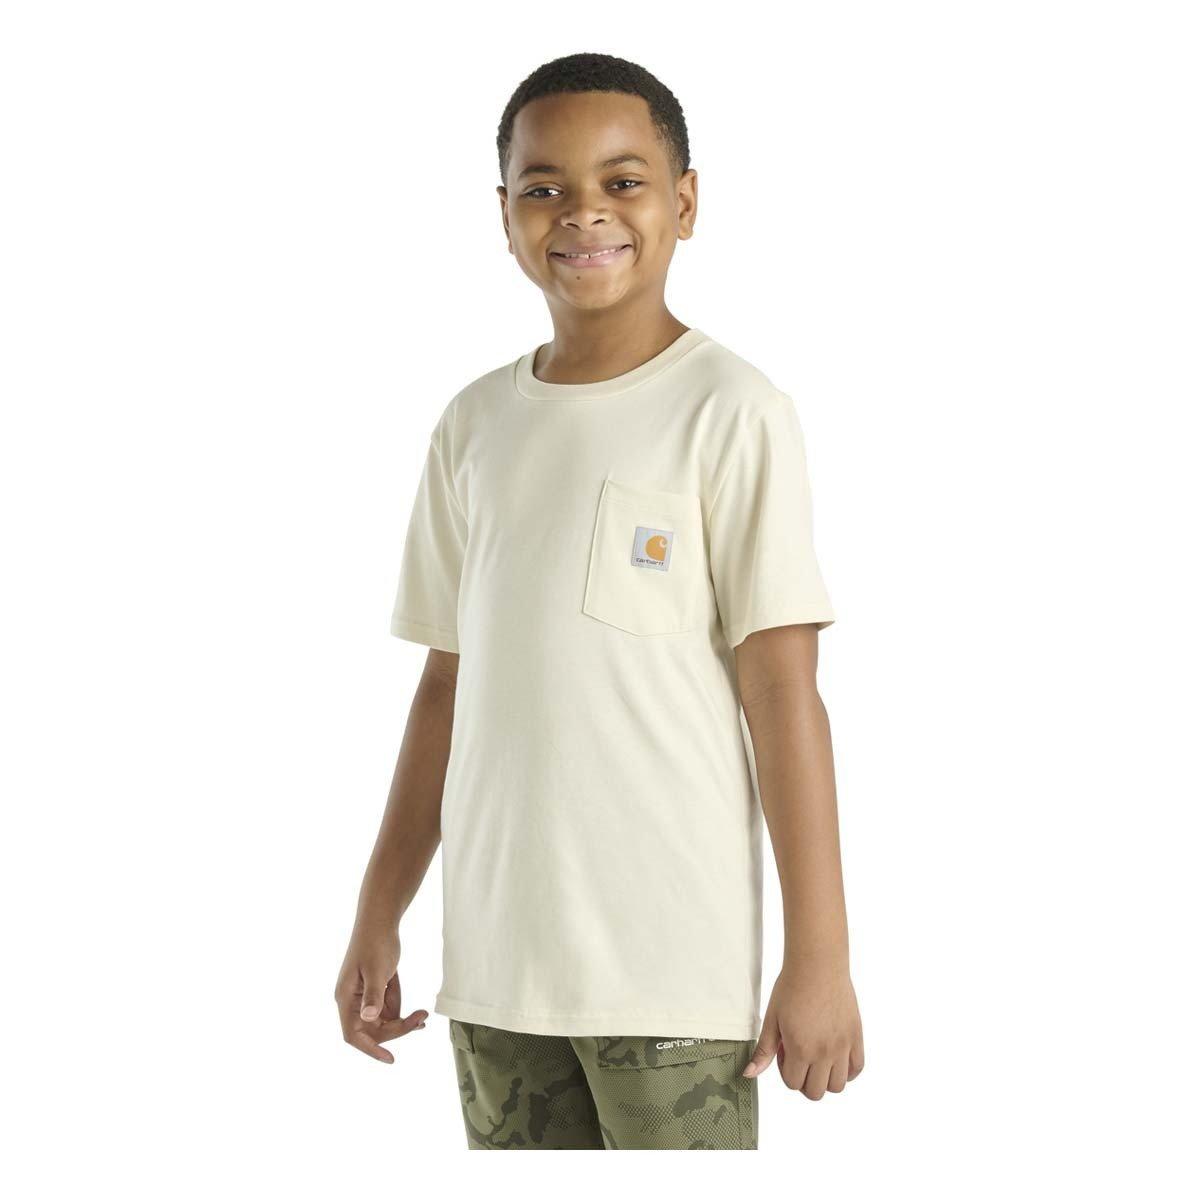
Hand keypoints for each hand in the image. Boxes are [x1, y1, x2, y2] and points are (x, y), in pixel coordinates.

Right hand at [334, 925, 428, 1062]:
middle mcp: (351, 1001)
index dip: (370, 1049)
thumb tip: (367, 1018)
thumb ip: (373, 995)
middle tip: (420, 1020)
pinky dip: (401, 1013)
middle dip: (396, 1029)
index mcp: (345, 998)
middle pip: (372, 1030)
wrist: (381, 921)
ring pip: (382, 1022)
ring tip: (422, 1016)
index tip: (390, 1058)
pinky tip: (417, 1013)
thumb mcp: (377, 969)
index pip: (352, 1034)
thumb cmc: (375, 943)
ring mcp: (363, 997)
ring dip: (402, 1022)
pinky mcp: (374, 991)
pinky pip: (387, 1011)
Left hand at [743, 959, 863, 1098]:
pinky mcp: (856, 1036)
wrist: (817, 965)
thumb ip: (763, 1051)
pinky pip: (857, 1068)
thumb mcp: (772, 1019)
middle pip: (816, 1092)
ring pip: (838, 1086)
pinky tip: (835, 1056)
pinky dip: (847, 1070)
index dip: (785, 1071)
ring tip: (817, 1056)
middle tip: (800, 1056)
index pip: (794, 1084)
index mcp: (801, 1049)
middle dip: (804, 1080)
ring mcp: (843, 1046)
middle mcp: (824, 1052)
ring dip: (825, 1078)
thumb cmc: (791, 987)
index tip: (785, 1050)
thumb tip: (748, 1074)